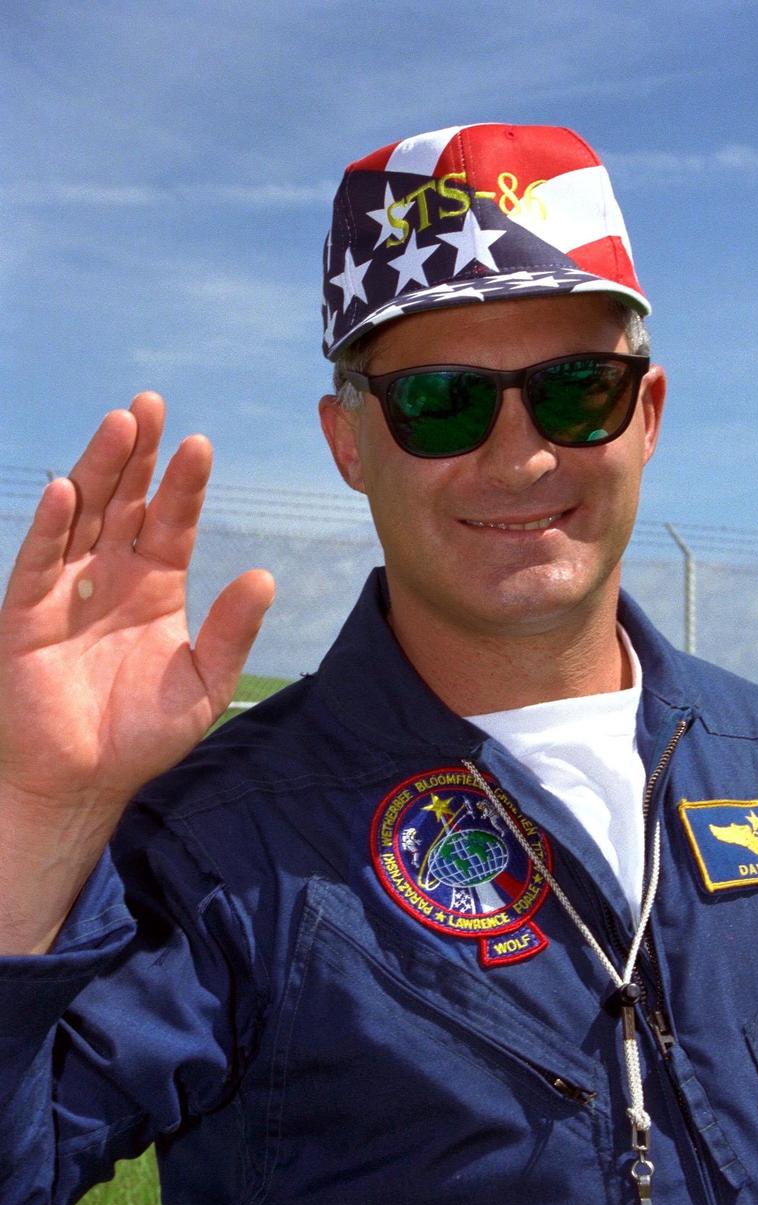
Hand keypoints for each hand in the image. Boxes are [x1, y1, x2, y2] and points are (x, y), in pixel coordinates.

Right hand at [0, 393, 273, 949]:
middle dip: (137, 455)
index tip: (200, 446)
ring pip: (83, 516)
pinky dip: (51, 527)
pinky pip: (39, 562)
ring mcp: (69, 589)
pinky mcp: (29, 614)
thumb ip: (231, 631)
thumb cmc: (140, 734)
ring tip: (119, 424)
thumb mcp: (201, 683)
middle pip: (124, 501)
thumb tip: (264, 576)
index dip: (183, 486)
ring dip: (97, 471)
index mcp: (156, 586)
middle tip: (150, 405)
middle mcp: (112, 575)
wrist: (84, 781)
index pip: (172, 522)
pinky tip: (66, 491)